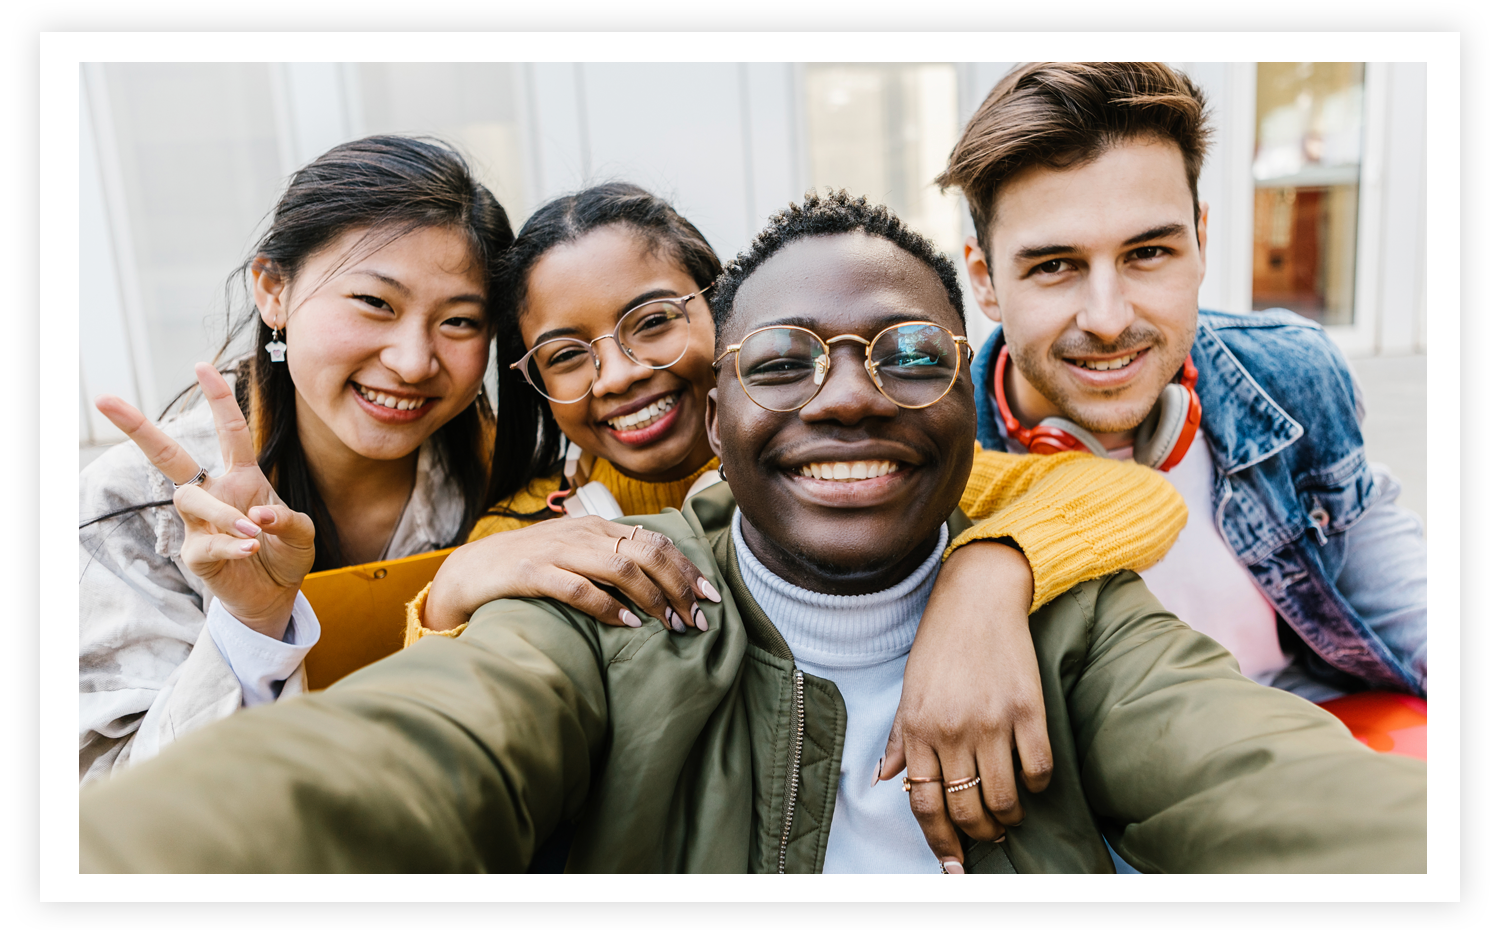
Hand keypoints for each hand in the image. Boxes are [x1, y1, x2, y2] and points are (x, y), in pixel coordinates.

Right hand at [95, 363, 315, 639]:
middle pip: (169, 455)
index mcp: (241, 476)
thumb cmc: (286, 552)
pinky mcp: (196, 554)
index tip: (202, 365)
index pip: (228, 430)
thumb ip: (289, 520)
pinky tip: (251, 548)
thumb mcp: (302, 532)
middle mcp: (214, 492)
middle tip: (106, 399)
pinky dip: (230, 546)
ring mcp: (200, 523)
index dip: (219, 398)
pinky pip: (206, 544)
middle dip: (138, 427)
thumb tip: (258, 513)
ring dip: (224, 514)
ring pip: (192, 500)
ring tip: (254, 533)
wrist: (277, 593)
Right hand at [423, 515, 721, 633]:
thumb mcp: (574, 555)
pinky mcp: (533, 573)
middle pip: (646, 552)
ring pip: (620, 567)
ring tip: (671, 624)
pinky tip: (627, 624)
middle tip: (698, 618)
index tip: (710, 596)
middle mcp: (582, 534)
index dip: (686, 567)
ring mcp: (557, 551)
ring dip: (652, 598)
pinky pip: (579, 588)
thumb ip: (610, 560)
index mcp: (596, 527)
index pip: (654, 541)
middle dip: (679, 585)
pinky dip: (608, 606)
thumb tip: (658, 580)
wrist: (470, 571)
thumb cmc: (529, 567)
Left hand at [873, 540, 1052, 872]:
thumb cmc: (940, 643)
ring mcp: (992, 721)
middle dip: (978, 834)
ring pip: (1004, 799)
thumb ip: (901, 738)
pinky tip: (1032, 780)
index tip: (953, 865)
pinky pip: (1038, 769)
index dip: (939, 842)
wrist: (977, 597)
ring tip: (1010, 815)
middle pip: (965, 809)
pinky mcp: (1029, 710)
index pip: (923, 803)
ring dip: (1009, 817)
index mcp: (918, 728)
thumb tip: (884, 779)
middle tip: (988, 835)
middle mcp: (952, 730)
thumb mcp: (910, 688)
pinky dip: (1038, 785)